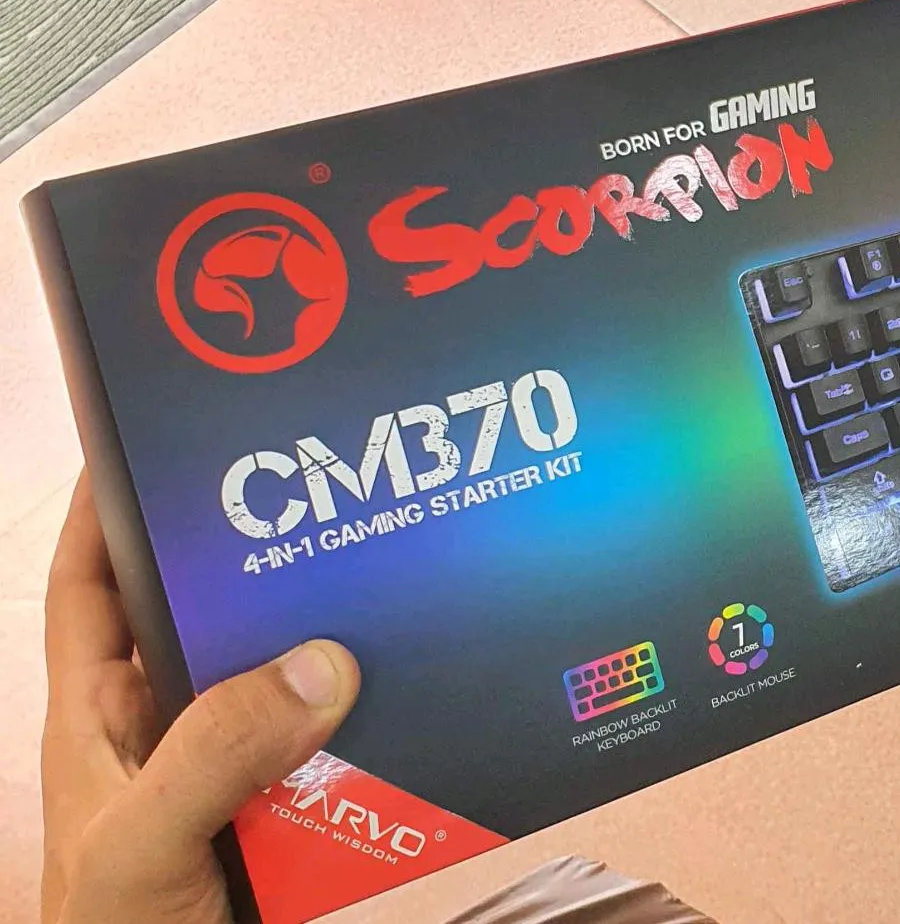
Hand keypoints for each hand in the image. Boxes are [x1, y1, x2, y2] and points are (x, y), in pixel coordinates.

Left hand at [41, 474, 360, 922]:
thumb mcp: (141, 844)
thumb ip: (214, 755)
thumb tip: (324, 664)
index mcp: (100, 721)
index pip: (89, 591)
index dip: (109, 513)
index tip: (161, 438)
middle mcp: (167, 732)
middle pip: (213, 623)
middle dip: (266, 567)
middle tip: (335, 501)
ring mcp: (231, 776)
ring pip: (290, 688)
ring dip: (339, 654)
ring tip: (400, 592)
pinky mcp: (291, 818)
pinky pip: (343, 754)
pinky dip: (383, 731)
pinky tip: (426, 703)